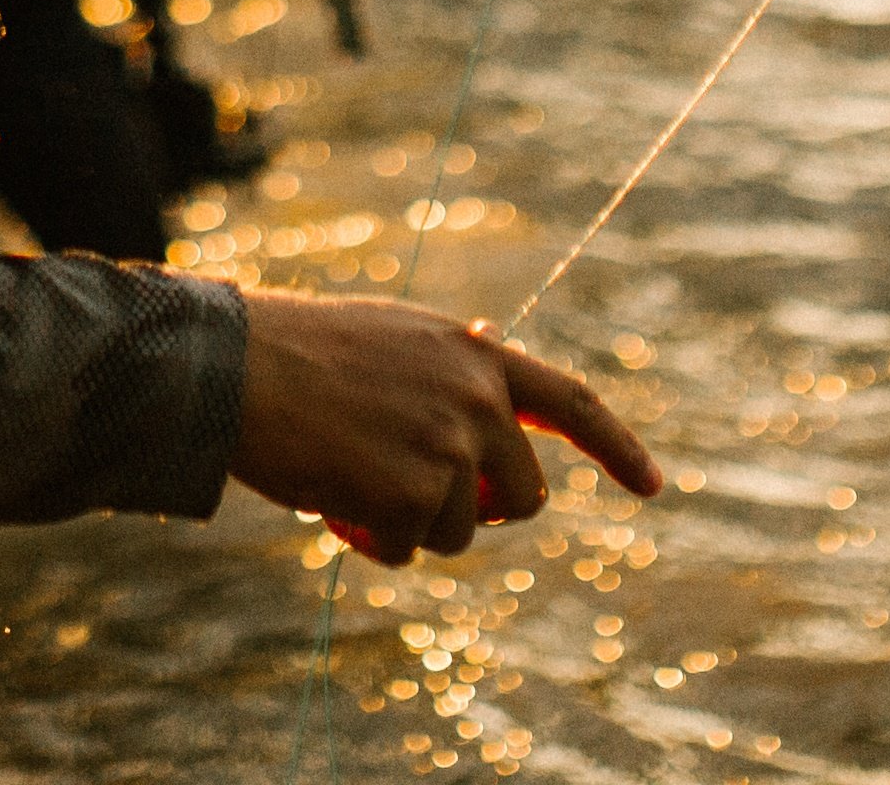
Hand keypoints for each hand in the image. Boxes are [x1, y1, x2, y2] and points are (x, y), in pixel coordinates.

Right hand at [227, 288, 661, 566]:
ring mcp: (452, 446)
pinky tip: (331, 499)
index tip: (654, 487)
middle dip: (477, 512)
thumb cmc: (295, 353)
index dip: (617, 447)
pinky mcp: (417, 492)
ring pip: (461, 530)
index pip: (571, 403)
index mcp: (475, 353)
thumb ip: (448, 373)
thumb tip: (489, 398)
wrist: (235, 366)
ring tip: (349, 479)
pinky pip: (408, 548)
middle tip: (409, 499)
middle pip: (522, 496)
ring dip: (409, 523)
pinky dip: (369, 538)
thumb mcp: (392, 341)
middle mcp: (478, 396)